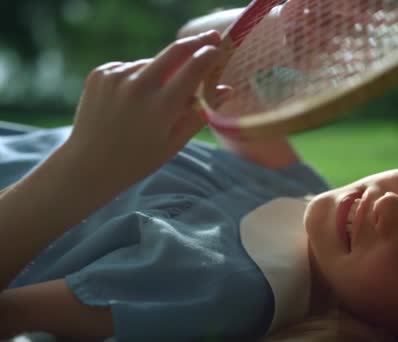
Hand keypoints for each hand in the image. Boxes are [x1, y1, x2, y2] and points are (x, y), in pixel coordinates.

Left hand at [67, 31, 221, 184]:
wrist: (88, 165)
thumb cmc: (138, 160)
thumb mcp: (175, 142)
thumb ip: (201, 113)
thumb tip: (227, 89)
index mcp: (160, 106)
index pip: (193, 68)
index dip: (210, 55)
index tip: (220, 49)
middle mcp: (138, 86)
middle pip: (175, 51)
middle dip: (196, 42)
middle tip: (211, 38)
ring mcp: (116, 77)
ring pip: (151, 64)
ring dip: (162, 73)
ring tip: (154, 100)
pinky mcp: (100, 73)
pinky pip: (130, 68)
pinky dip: (138, 77)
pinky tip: (132, 100)